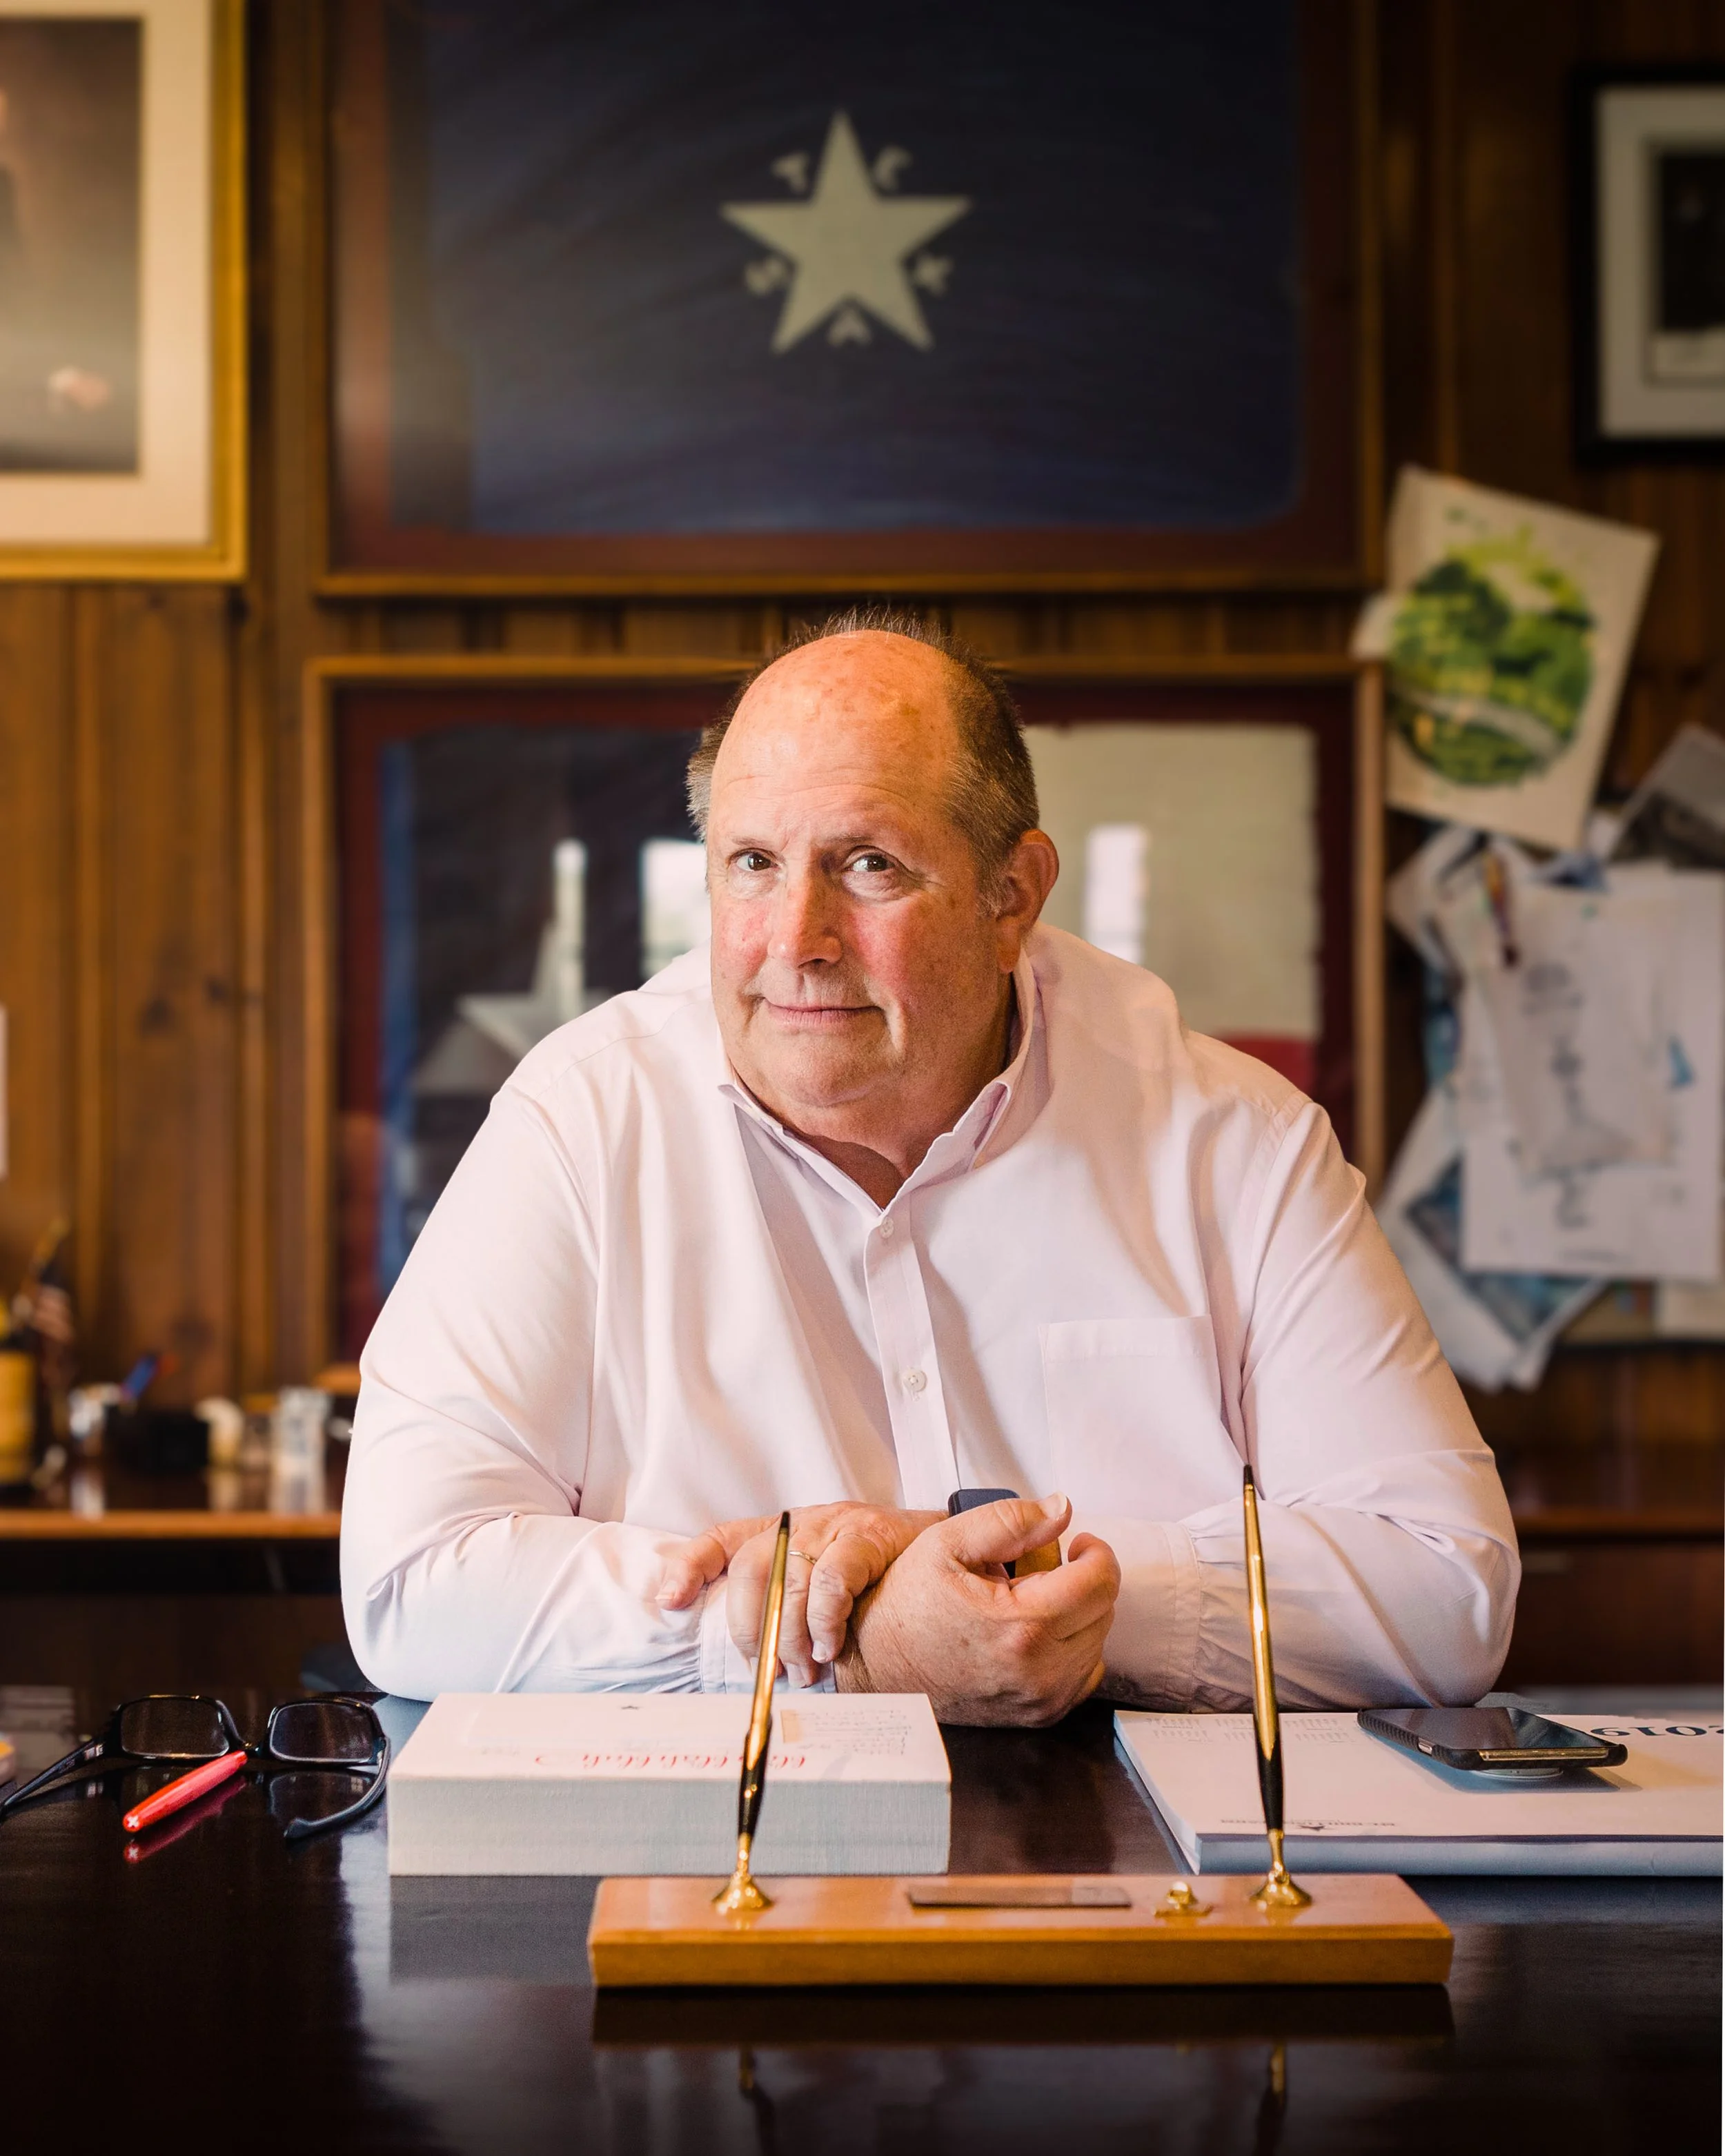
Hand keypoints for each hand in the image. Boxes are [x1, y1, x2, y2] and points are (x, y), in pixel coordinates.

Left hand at [656, 1501, 941, 1685]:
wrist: (932, 1540)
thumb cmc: (870, 1568)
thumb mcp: (817, 1577)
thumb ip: (783, 1600)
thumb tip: (751, 1655)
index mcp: (778, 1530)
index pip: (722, 1538)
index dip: (690, 1566)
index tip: (670, 1601)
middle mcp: (798, 1523)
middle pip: (749, 1568)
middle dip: (751, 1627)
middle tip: (769, 1668)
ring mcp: (831, 1525)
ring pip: (789, 1580)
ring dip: (791, 1636)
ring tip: (804, 1668)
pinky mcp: (866, 1535)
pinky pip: (832, 1580)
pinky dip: (825, 1621)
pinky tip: (829, 1647)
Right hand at [834, 1494, 1119, 1725]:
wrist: (876, 1666)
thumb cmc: (905, 1606)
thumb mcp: (947, 1543)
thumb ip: (1011, 1520)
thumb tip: (1061, 1508)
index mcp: (1023, 1624)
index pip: (1101, 1581)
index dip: (1094, 1551)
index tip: (1076, 1544)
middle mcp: (1040, 1670)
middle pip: (1104, 1610)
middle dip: (1079, 1580)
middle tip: (1036, 1571)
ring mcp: (1041, 1698)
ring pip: (1097, 1642)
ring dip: (1075, 1615)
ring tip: (1027, 1603)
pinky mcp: (1038, 1715)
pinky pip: (1083, 1674)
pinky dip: (1071, 1648)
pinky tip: (1034, 1634)